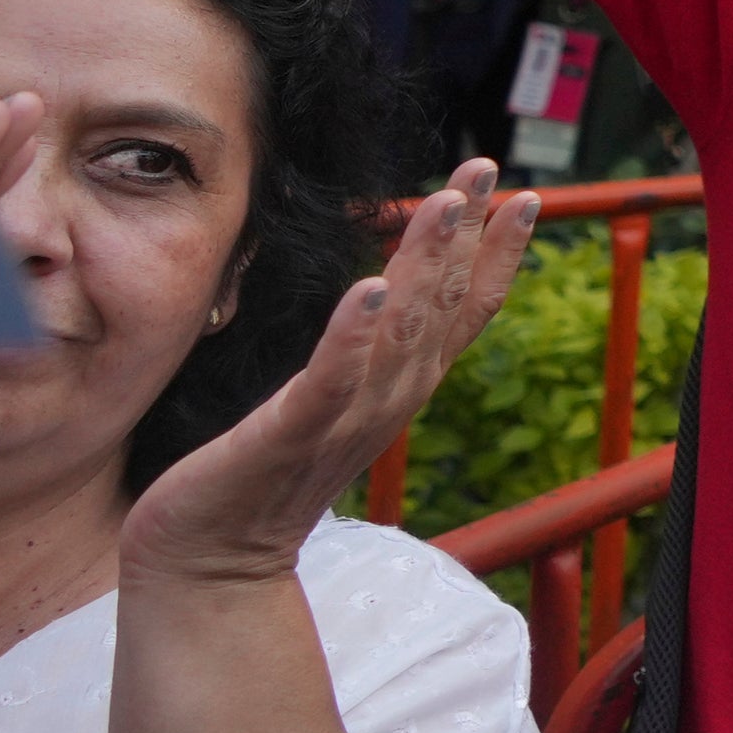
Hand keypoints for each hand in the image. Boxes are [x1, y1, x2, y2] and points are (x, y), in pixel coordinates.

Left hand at [118, 165, 539, 588]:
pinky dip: (356, 334)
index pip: (465, 311)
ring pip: (401, 330)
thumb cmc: (260, 478)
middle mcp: (389, 399)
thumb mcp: (328, 403)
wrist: (211, 564)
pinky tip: (372, 286)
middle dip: (469, 233)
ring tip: (444, 202)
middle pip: (443, 305)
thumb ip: (361, 355)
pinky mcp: (290, 435)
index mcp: (399, 388)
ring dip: (426, 262)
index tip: (522, 195)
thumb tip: (386, 296)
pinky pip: (331, 379)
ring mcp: (345, 419)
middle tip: (488, 168)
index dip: (497, 253)